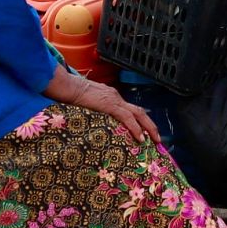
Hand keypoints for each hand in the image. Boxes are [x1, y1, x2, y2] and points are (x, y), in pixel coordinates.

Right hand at [44, 68, 160, 144]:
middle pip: (140, 111)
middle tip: (158, 138)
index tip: (145, 132)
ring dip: (148, 127)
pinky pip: (127, 118)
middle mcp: (117, 97)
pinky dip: (136, 128)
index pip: (130, 109)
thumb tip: (94, 119)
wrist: (68, 87)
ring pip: (138, 114)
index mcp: (112, 97)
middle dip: (150, 125)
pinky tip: (141, 138)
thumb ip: (94, 109)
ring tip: (155, 139)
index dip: (139, 121)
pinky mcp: (111, 105)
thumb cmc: (72, 95)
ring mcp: (115, 100)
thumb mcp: (86, 103)